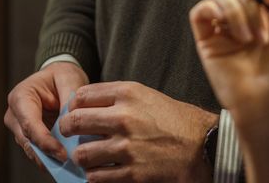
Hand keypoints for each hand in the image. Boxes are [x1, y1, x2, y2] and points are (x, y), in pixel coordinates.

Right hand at [4, 61, 88, 168]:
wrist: (59, 77)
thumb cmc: (61, 75)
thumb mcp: (68, 78)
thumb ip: (69, 98)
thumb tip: (71, 123)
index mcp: (20, 97)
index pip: (30, 124)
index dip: (45, 141)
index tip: (61, 153)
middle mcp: (15, 115)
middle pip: (28, 141)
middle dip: (46, 154)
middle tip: (66, 163)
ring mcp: (20, 129)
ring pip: (32, 149)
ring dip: (49, 158)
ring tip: (68, 164)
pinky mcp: (29, 138)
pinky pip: (39, 150)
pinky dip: (51, 156)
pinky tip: (65, 162)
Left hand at [59, 82, 216, 181]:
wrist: (200, 145)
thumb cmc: (175, 119)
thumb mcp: (147, 96)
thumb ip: (119, 98)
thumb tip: (88, 106)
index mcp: (129, 93)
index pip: (83, 95)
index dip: (73, 104)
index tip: (74, 111)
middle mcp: (124, 117)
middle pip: (75, 121)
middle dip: (67, 129)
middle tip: (69, 133)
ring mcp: (126, 146)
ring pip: (82, 154)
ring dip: (82, 157)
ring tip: (90, 156)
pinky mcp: (130, 173)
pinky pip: (96, 177)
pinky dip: (95, 175)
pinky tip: (103, 170)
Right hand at [189, 0, 268, 130]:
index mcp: (268, 15)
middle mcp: (246, 18)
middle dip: (255, 6)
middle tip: (264, 35)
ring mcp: (226, 28)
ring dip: (238, 12)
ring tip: (249, 39)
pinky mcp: (208, 39)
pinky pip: (201, 10)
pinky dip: (215, 11)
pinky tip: (231, 33)